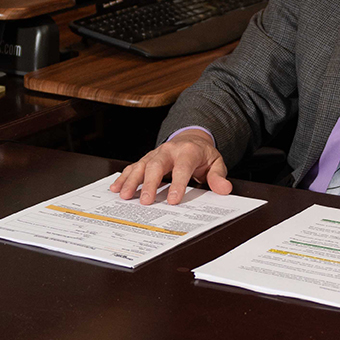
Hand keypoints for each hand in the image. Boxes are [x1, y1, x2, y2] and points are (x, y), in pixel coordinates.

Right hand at [112, 132, 230, 204]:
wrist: (190, 138)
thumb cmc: (202, 154)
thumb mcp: (216, 163)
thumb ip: (218, 177)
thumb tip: (224, 189)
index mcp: (187, 151)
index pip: (182, 168)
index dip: (177, 185)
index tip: (173, 201)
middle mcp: (168, 150)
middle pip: (156, 166)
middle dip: (149, 184)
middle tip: (145, 201)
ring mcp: (155, 154)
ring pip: (141, 166)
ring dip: (131, 181)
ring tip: (124, 195)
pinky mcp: (147, 159)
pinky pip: (133, 167)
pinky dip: (124, 177)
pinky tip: (116, 187)